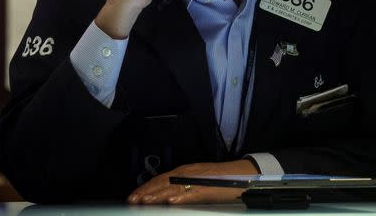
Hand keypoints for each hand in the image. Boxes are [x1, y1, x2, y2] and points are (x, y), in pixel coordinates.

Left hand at [126, 159, 258, 204]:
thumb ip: (184, 187)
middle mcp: (188, 173)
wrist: (244, 174)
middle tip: (132, 201)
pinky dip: (181, 198)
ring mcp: (198, 180)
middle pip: (163, 183)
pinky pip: (192, 194)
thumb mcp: (198, 181)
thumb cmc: (222, 180)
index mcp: (185, 172)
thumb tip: (168, 198)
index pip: (160, 179)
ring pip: (173, 188)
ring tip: (144, 202)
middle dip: (146, 192)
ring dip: (157, 196)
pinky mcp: (208, 188)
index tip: (133, 196)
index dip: (146, 188)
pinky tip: (171, 203)